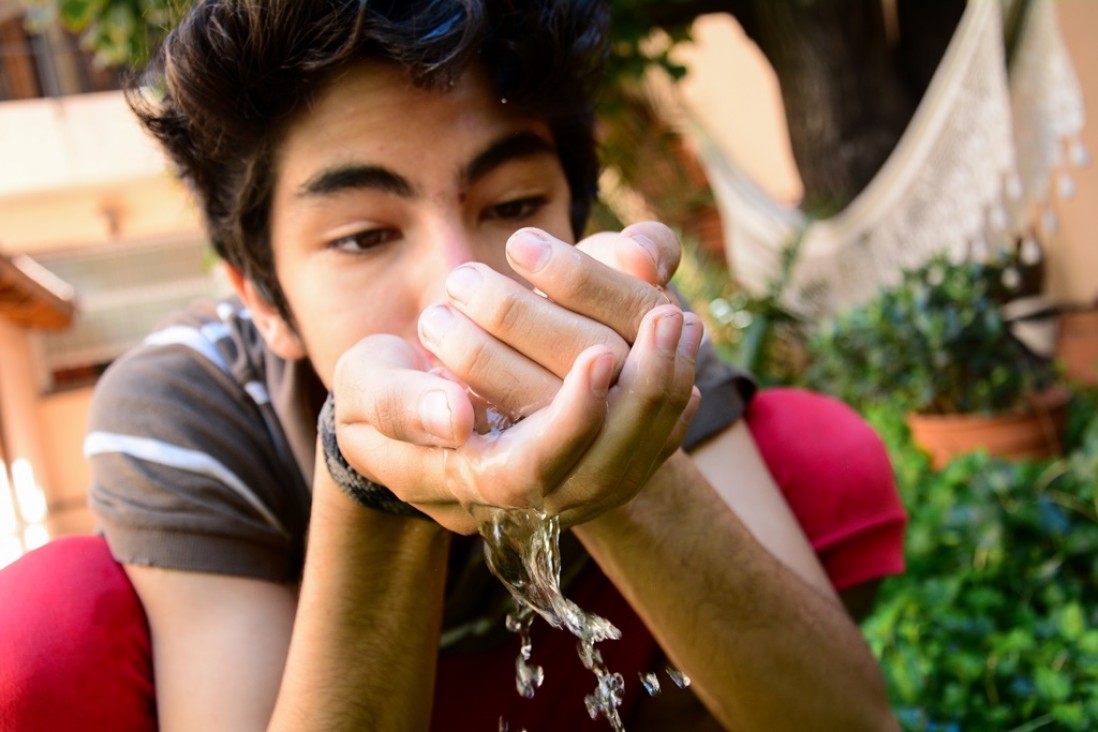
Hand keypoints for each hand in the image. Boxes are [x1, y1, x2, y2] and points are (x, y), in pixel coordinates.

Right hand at [331, 222, 699, 531]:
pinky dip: (668, 399)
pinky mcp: (586, 463)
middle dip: (639, 397)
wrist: (398, 410)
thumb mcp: (365, 392)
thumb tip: (454, 416)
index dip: (569, 417)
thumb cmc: (375, 394)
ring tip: (682, 318)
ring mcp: (560, 488)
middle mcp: (521, 501)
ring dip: (663, 392)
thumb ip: (402, 405)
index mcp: (463, 485)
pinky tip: (682, 348)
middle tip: (668, 317)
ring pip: (632, 464)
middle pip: (599, 473)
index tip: (601, 352)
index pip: (531, 470)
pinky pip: (644, 448)